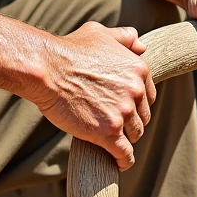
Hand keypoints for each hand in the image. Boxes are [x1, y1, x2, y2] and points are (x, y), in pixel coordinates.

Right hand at [32, 23, 156, 170]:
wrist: (48, 68)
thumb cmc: (71, 48)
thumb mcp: (102, 33)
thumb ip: (125, 37)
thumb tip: (142, 45)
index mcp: (139, 69)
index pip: (147, 95)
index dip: (136, 103)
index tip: (124, 109)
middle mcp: (136, 90)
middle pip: (142, 116)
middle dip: (131, 121)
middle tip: (114, 124)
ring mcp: (123, 112)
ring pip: (135, 134)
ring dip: (126, 139)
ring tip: (114, 142)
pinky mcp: (109, 132)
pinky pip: (124, 154)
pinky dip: (123, 160)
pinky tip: (119, 163)